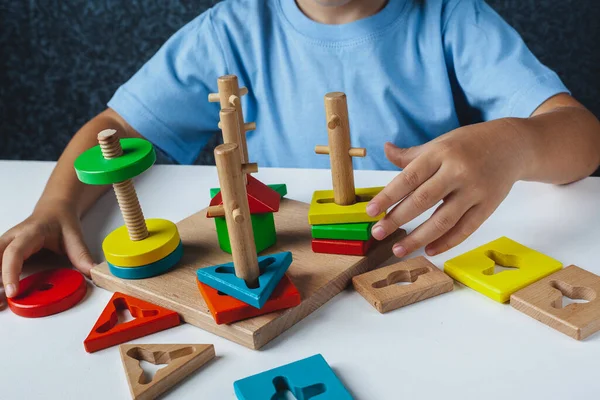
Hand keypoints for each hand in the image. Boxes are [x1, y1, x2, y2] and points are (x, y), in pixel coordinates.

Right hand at [0, 200, 93, 297]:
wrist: (54, 210)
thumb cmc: (61, 221)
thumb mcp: (74, 235)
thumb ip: (81, 255)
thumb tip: (92, 273)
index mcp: (29, 233)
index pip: (14, 253)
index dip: (11, 272)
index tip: (13, 291)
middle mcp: (12, 238)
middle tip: (1, 302)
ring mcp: (5, 244)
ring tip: (0, 302)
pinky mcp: (3, 251)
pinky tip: (0, 292)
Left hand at [367, 119, 524, 256]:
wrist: (512, 144)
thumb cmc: (469, 144)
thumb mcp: (439, 143)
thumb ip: (411, 155)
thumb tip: (385, 149)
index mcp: (440, 154)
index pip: (408, 178)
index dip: (387, 197)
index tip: (370, 212)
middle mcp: (457, 171)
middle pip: (422, 200)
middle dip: (397, 219)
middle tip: (377, 233)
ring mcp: (475, 190)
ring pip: (443, 220)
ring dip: (418, 238)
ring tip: (399, 250)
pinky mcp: (488, 205)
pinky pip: (465, 229)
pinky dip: (446, 242)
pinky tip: (429, 250)